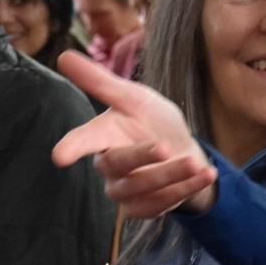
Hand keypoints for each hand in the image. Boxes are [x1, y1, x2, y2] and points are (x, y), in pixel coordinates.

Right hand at [51, 51, 218, 216]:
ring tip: (195, 163)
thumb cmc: (152, 121)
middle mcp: (108, 166)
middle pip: (116, 164)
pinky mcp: (142, 208)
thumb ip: (101, 82)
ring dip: (171, 175)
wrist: (182, 148)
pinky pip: (159, 204)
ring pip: (141, 188)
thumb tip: (64, 55)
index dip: (72, 147)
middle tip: (165, 147)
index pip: (81, 141)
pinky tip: (205, 174)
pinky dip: (186, 189)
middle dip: (142, 156)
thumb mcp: (134, 97)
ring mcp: (124, 191)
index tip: (60, 156)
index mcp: (102, 135)